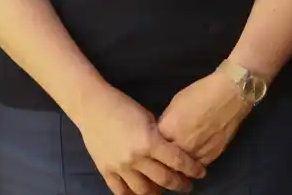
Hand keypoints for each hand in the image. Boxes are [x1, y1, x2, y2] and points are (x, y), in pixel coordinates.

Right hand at [74, 86, 207, 194]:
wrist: (92, 105)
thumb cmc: (122, 106)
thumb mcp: (147, 117)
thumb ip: (158, 136)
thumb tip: (169, 150)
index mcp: (149, 142)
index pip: (178, 161)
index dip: (192, 169)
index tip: (200, 174)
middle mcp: (136, 158)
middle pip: (163, 179)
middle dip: (179, 184)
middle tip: (187, 186)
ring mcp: (120, 167)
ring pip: (143, 190)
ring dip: (157, 193)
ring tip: (162, 190)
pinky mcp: (106, 170)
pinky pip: (120, 191)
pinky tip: (139, 194)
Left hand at [156, 71, 253, 166]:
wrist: (229, 94)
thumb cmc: (200, 93)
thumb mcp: (175, 104)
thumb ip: (167, 122)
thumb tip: (163, 133)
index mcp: (169, 129)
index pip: (153, 146)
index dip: (153, 145)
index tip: (153, 145)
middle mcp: (182, 145)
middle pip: (166, 161)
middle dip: (164, 159)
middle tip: (164, 156)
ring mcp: (197, 153)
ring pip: (182, 168)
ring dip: (179, 166)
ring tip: (177, 161)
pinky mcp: (212, 156)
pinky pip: (198, 166)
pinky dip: (193, 165)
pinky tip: (192, 160)